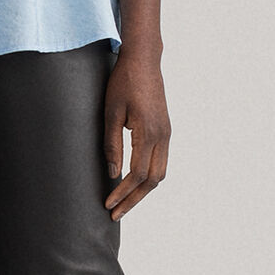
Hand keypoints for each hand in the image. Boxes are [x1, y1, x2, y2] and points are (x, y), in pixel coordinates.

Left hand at [102, 48, 170, 219]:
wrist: (143, 60)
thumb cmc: (123, 82)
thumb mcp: (111, 112)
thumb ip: (112, 144)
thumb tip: (113, 174)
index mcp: (149, 132)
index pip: (138, 174)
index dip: (123, 193)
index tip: (108, 204)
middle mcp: (163, 136)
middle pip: (153, 180)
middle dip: (134, 199)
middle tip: (115, 214)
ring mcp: (167, 133)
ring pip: (160, 173)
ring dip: (143, 190)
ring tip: (124, 202)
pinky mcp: (165, 130)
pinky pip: (161, 161)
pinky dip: (148, 176)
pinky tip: (134, 182)